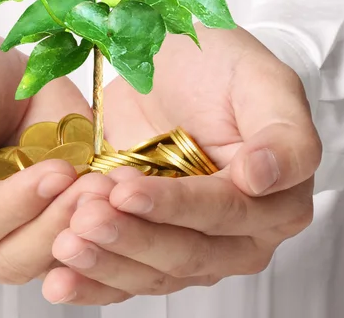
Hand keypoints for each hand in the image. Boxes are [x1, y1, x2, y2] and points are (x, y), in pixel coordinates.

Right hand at [0, 31, 101, 284]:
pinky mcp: (40, 225)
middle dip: (53, 221)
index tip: (55, 173)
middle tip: (93, 186)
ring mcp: (3, 239)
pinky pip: (68, 244)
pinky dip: (92, 227)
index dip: (9, 207)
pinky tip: (111, 196)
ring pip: (41, 257)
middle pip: (8, 255)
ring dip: (77, 226)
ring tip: (105, 188)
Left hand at [43, 25, 321, 303]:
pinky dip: (93, 281)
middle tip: (85, 217)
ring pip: (153, 272)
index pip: (223, 213)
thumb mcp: (263, 83)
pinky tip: (59, 281)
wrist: (173, 62)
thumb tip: (262, 178)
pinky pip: (126, 274)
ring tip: (65, 242)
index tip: (125, 191)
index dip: (174, 207)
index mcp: (276, 201)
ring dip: (107, 262)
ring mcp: (192, 240)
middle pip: (186, 252)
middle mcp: (238, 233)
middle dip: (132, 238)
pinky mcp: (150, 239)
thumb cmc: (222, 66)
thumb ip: (284, 135)